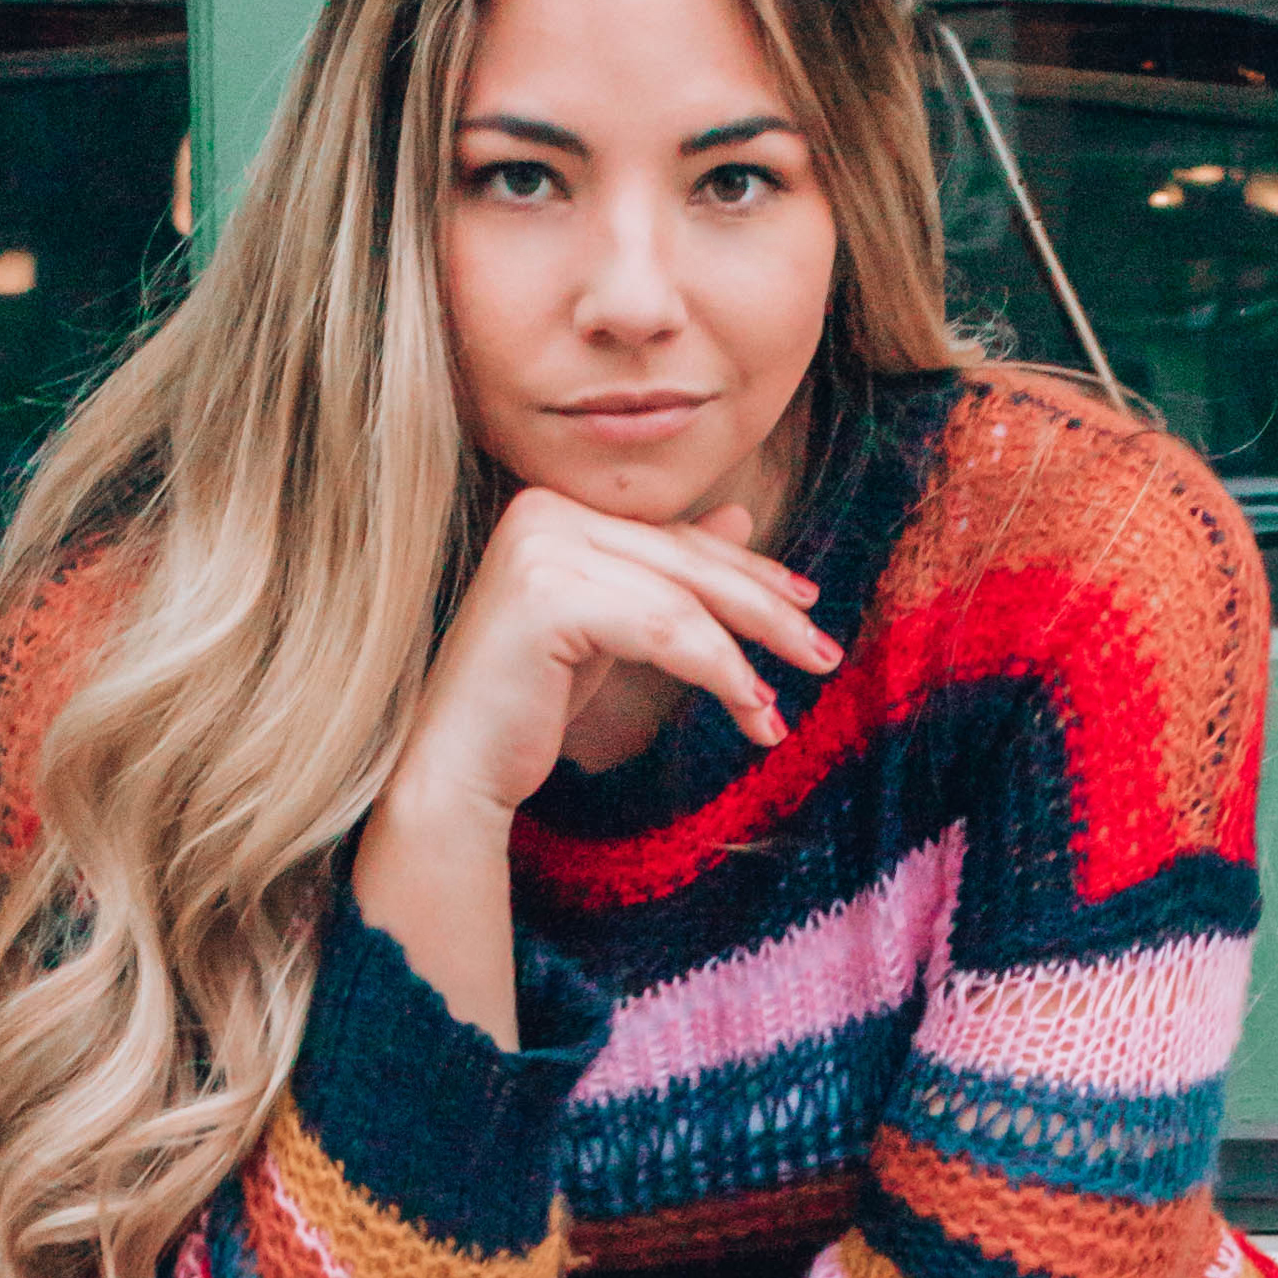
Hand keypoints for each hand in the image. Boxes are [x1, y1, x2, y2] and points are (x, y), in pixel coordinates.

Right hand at [390, 484, 839, 837]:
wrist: (455, 769)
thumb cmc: (526, 705)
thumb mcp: (611, 628)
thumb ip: (663, 573)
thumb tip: (741, 517)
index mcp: (553, 508)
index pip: (673, 539)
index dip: (746, 573)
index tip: (806, 606)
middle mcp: (541, 511)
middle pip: (684, 561)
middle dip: (763, 610)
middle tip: (823, 653)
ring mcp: (539, 546)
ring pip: (681, 599)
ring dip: (746, 654)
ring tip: (779, 707)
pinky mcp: (544, 595)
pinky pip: (662, 630)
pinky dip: (716, 669)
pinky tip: (750, 707)